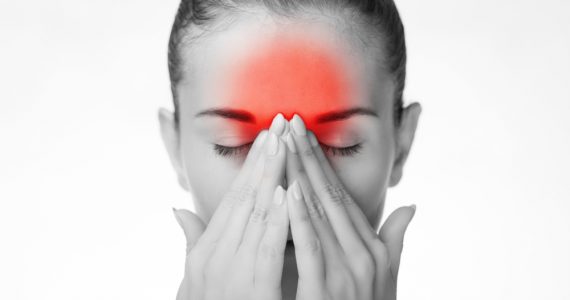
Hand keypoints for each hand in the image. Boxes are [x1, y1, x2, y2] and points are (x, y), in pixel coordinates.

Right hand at [173, 114, 289, 299]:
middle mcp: (214, 255)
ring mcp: (229, 272)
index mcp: (206, 250)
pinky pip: (266, 249)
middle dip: (264, 160)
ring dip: (272, 177)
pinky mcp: (251, 291)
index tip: (269, 138)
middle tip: (281, 126)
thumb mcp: (194, 279)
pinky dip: (276, 219)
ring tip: (286, 145)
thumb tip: (179, 209)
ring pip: (255, 215)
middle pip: (244, 198)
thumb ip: (191, 242)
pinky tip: (288, 193)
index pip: (234, 199)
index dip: (252, 166)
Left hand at [284, 114, 415, 299]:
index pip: (340, 196)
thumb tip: (410, 206)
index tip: (302, 135)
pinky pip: (312, 249)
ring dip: (300, 176)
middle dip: (306, 157)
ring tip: (284, 144)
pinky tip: (288, 192)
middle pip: (328, 196)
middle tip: (289, 123)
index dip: (320, 162)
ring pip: (319, 214)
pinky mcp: (327, 291)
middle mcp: (363, 253)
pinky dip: (300, 219)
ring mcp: (347, 272)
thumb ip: (395, 240)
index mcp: (371, 246)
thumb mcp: (386, 276)